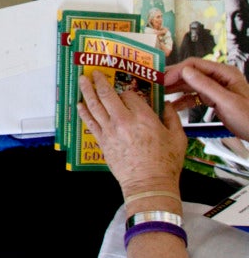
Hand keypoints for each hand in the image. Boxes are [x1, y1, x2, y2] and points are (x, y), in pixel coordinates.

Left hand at [77, 71, 185, 197]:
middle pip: (107, 95)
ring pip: (95, 106)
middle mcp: (124, 121)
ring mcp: (110, 131)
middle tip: (95, 73)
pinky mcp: (103, 141)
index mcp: (144, 118)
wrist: (149, 184)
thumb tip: (167, 105)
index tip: (129, 93)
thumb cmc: (166, 163)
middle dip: (100, 81)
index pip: (131, 96)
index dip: (130, 92)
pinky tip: (79, 104)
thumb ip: (172, 118)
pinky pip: (90, 122)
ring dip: (87, 91)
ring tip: (82, 80)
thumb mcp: (178, 138)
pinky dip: (83, 112)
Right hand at [165, 58, 248, 139]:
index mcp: (224, 73)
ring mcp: (216, 88)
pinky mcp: (214, 99)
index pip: (194, 64)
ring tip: (159, 94)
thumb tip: (184, 71)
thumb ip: (205, 86)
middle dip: (172, 79)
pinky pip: (194, 97)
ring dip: (175, 90)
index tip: (162, 79)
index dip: (176, 70)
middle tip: (155, 85)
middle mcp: (219, 77)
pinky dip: (183, 101)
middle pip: (190, 73)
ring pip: (190, 85)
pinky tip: (172, 106)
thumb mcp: (227, 102)